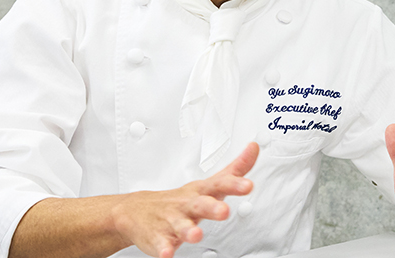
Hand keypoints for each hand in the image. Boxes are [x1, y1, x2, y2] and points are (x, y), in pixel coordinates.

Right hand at [111, 141, 259, 257]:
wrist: (140, 211)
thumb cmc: (182, 199)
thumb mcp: (209, 184)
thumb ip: (235, 170)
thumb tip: (254, 147)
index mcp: (201, 192)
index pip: (219, 184)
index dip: (234, 184)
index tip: (248, 185)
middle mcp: (187, 204)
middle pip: (200, 204)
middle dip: (212, 207)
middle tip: (224, 211)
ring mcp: (172, 220)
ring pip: (181, 225)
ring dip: (188, 230)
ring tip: (196, 236)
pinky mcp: (158, 237)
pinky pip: (161, 243)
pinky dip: (164, 248)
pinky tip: (168, 253)